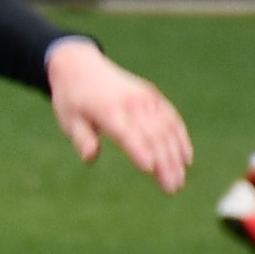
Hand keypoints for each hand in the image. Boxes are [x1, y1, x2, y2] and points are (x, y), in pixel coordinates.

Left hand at [40, 37, 193, 189]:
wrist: (81, 65)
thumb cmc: (73, 99)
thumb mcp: (68, 119)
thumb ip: (81, 138)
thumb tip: (89, 158)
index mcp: (107, 109)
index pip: (126, 132)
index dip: (139, 150)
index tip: (150, 169)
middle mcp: (130, 102)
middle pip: (151, 135)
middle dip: (164, 163)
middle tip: (172, 189)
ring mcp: (145, 97)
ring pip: (166, 129)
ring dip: (175, 156)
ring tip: (179, 181)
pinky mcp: (153, 96)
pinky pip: (171, 118)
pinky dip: (180, 138)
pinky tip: (186, 158)